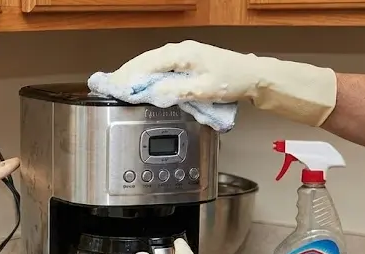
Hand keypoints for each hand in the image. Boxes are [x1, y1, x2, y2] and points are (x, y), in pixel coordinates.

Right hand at [103, 40, 336, 126]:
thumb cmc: (233, 81)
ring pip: (152, 62)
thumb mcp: (203, 91)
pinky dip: (148, 73)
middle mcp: (180, 50)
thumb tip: (152, 93)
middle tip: (109, 87)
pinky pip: (161, 64)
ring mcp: (184, 53)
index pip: (145, 65)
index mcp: (181, 54)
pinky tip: (143, 82)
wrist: (254, 76)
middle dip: (126, 74)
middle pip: (145, 61)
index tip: (111, 88)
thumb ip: (176, 91)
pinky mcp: (188, 60)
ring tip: (121, 86)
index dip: (126, 77)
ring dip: (136, 73)